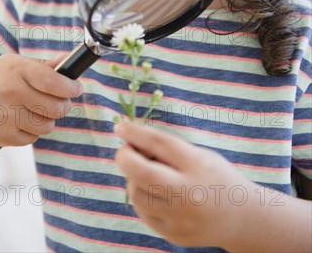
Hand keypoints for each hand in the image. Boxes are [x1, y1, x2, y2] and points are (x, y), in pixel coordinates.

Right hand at [0, 53, 83, 146]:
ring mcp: (6, 115)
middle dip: (64, 106)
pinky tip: (21, 121)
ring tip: (38, 111)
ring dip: (48, 120)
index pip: (54, 82)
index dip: (71, 87)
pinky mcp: (3, 136)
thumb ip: (44, 66)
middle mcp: (11, 91)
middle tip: (62, 102)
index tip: (77, 88)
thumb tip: (69, 61)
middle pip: (56, 107)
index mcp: (17, 69)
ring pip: (47, 125)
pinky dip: (32, 131)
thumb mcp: (15, 65)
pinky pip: (33, 138)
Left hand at [115, 121, 254, 249]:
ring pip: (136, 193)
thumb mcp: (200, 155)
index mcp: (198, 165)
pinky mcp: (173, 234)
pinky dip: (142, 198)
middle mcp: (189, 193)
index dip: (135, 133)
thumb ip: (169, 149)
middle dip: (125, 157)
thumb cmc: (216, 177)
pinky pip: (143, 212)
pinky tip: (154, 192)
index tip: (120, 127)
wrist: (241, 218)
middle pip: (141, 172)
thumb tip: (131, 140)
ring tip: (147, 173)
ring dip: (134, 179)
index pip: (160, 144)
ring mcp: (180, 218)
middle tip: (126, 150)